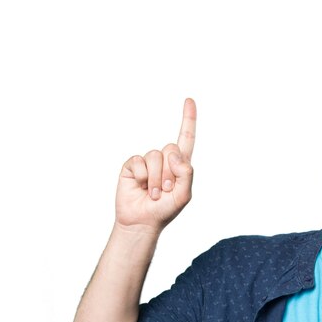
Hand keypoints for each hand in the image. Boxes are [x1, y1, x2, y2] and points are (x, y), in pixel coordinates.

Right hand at [115, 98, 196, 233]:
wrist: (142, 222)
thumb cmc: (165, 210)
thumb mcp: (184, 195)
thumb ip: (187, 173)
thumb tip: (173, 153)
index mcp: (180, 165)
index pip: (186, 138)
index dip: (188, 119)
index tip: (189, 100)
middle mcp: (164, 160)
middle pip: (171, 148)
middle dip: (170, 171)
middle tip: (166, 190)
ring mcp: (147, 162)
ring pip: (155, 155)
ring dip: (157, 178)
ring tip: (154, 193)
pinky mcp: (132, 165)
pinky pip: (140, 161)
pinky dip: (144, 177)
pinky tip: (142, 188)